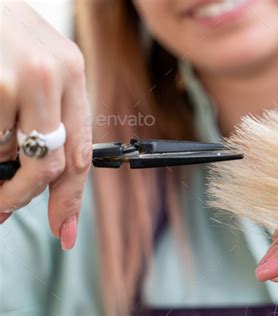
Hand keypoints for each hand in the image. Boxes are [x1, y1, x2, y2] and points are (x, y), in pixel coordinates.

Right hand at [0, 2, 91, 249]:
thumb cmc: (1, 34)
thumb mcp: (37, 66)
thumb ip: (46, 115)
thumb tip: (34, 176)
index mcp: (72, 72)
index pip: (80, 151)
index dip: (71, 198)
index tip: (64, 231)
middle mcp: (52, 75)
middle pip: (49, 164)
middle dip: (23, 195)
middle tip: (3, 207)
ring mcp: (17, 77)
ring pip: (7, 154)